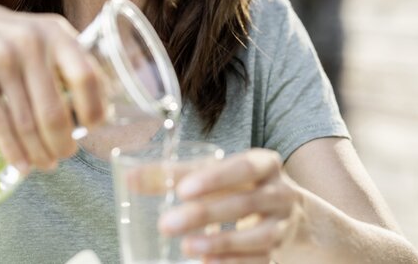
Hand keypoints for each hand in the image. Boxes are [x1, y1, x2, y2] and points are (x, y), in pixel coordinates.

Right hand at [0, 0, 105, 173]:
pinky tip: (20, 163)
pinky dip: (11, 149)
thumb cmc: (4, 34)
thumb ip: (69, 59)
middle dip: (62, 142)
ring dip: (37, 151)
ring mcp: (0, 57)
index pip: (87, 78)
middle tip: (64, 155)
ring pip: (25, 121)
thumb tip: (103, 101)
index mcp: (56, 33)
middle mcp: (31, 42)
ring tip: (44, 163)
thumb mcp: (41, 33)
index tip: (93, 129)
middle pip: (54, 110)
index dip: (94, 109)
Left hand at [159, 148, 301, 263]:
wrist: (288, 212)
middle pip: (244, 203)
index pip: (243, 167)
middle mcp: (279, 194)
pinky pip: (260, 260)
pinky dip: (233, 262)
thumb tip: (129, 179)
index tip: (181, 190)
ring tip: (186, 247)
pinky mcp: (280, 253)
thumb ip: (173, 174)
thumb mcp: (212, 173)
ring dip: (219, 243)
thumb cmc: (238, 185)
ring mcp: (283, 226)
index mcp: (265, 164)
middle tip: (166, 224)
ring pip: (257, 236)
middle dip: (204, 215)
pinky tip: (207, 263)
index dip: (214, 178)